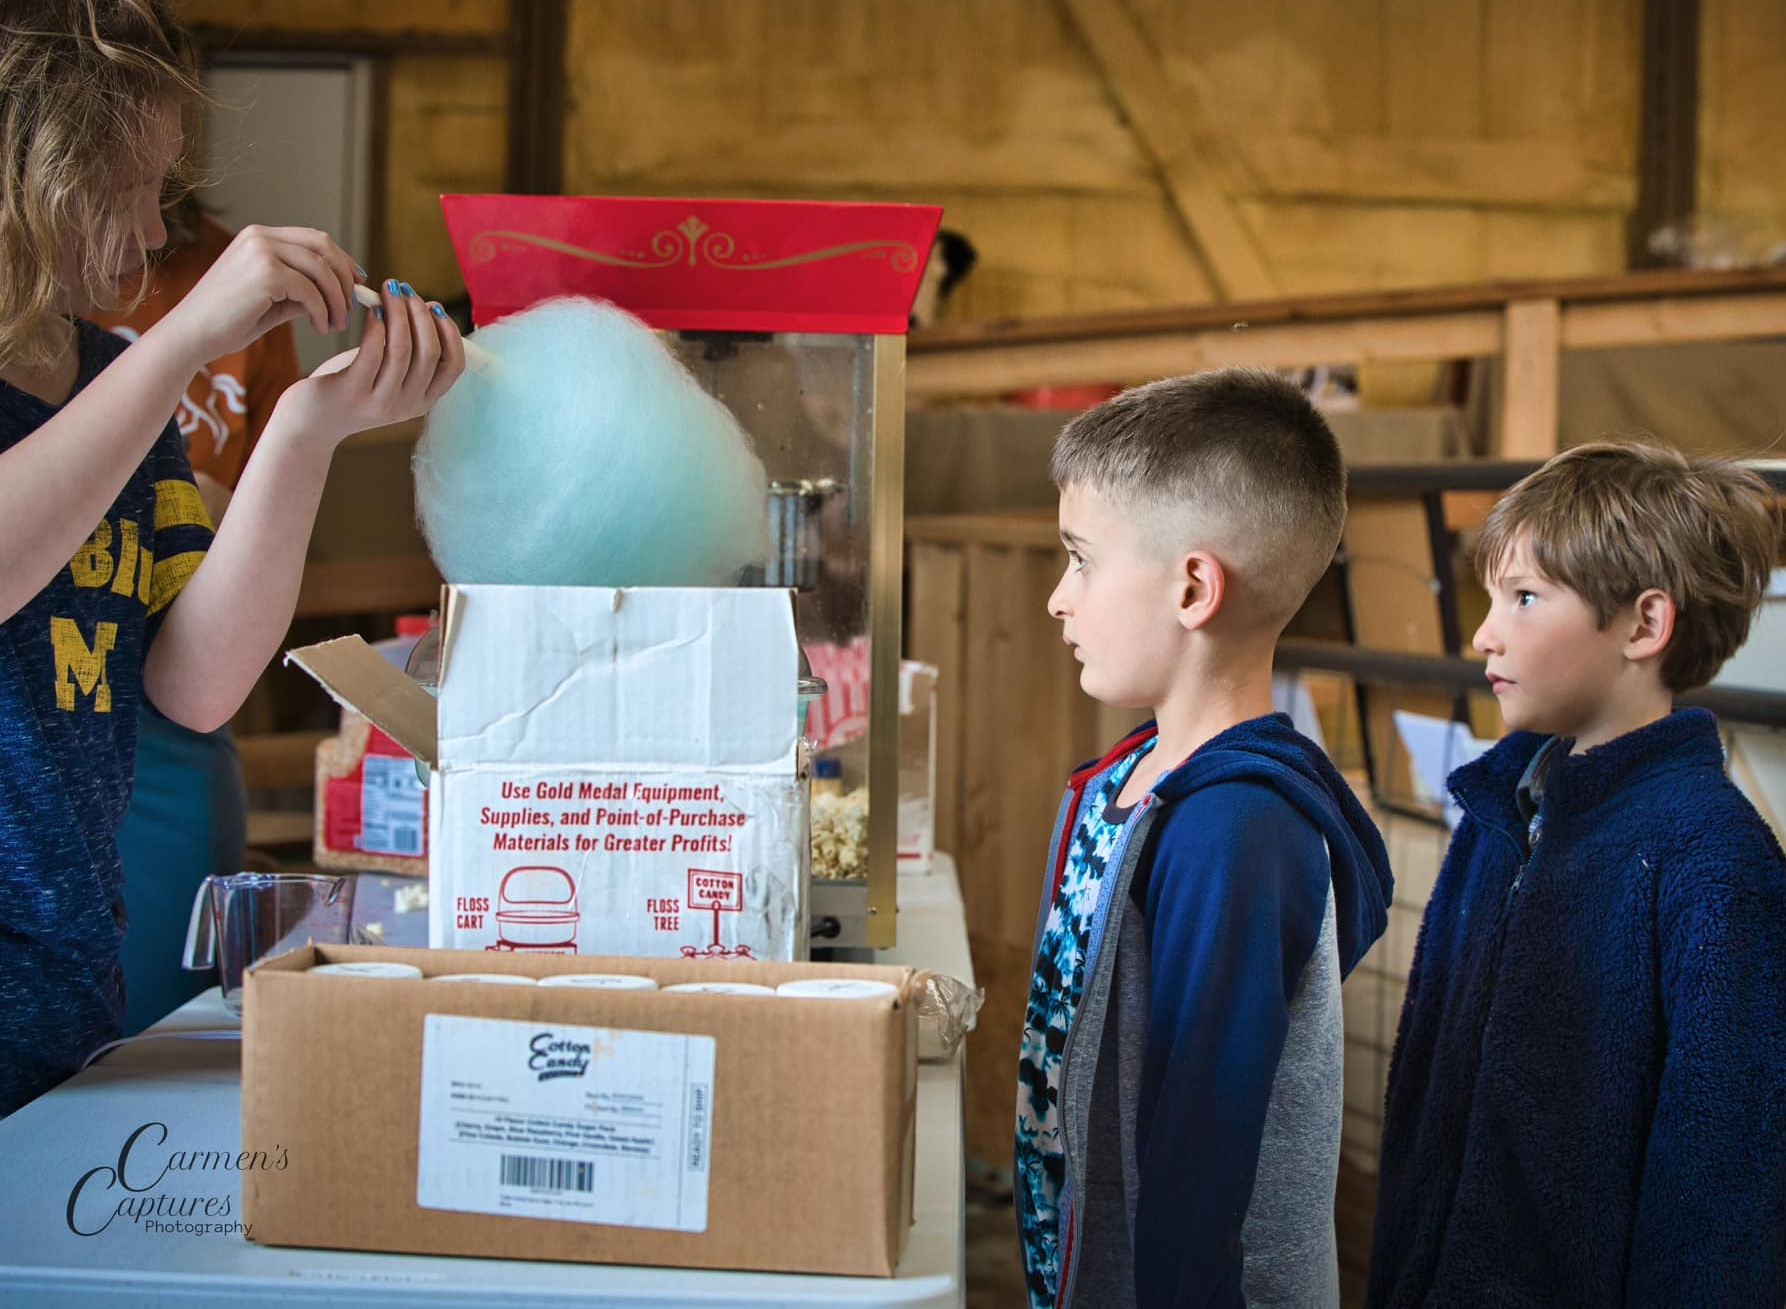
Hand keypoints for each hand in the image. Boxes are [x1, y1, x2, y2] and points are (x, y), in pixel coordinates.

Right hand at [153, 225, 361, 366]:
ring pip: (321, 268)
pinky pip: (310, 290)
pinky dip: (322, 311)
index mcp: (259, 237)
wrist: (191, 335)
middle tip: (353, 307)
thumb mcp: (273, 301)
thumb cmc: (227, 322)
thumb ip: (303, 291)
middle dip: (345, 277)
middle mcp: (260, 236)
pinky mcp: (264, 272)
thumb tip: (341, 294)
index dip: (341, 260)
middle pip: (323, 247)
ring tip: (338, 324)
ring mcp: (260, 250)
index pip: (314, 239)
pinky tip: (321, 328)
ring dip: (337, 299)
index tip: (356, 283)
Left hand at [269, 282, 464, 447]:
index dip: (449, 332)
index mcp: (422, 402)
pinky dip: (376, 325)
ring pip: (402, 349)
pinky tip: (372, 311)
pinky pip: (373, 351)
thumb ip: (410, 354)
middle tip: (406, 291)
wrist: (311, 421)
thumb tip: (427, 308)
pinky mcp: (353, 393)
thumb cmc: (350, 388)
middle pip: (429, 352)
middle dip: (420, 314)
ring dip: (398, 312)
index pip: (454, 366)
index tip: (434, 307)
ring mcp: (381, 402)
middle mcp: (407, 406)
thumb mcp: (389, 377)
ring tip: (388, 291)